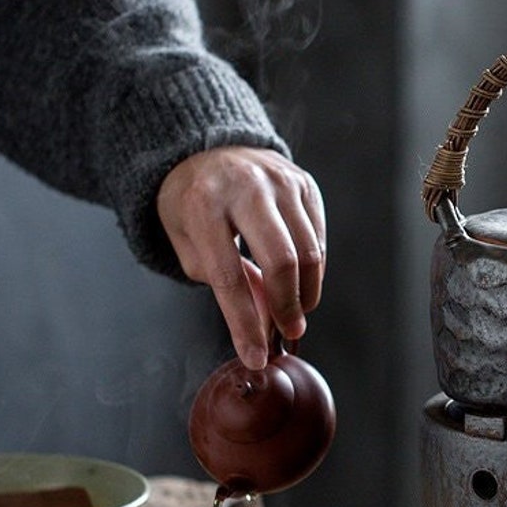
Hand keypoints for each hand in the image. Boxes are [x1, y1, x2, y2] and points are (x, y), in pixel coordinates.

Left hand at [156, 147, 325, 369]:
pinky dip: (314, 268)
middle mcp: (245, 187)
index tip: (256, 356)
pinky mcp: (304, 183)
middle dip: (287, 307)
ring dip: (306, 292)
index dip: (244, 324)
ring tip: (296, 312)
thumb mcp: (188, 244)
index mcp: (203, 205)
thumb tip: (266, 321)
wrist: (209, 149)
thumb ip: (224, 282)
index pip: (229, 277)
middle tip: (288, 333)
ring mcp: (280, 181)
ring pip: (308, 250)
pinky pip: (318, 236)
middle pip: (280, 260)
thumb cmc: (192, 204)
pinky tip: (301, 282)